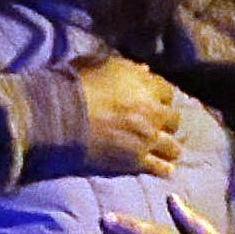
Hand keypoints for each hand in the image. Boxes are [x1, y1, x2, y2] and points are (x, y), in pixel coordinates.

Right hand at [73, 55, 184, 177]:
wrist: (60, 116)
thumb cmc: (75, 85)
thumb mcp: (100, 64)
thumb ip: (127, 68)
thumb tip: (145, 70)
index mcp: (145, 86)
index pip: (167, 91)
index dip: (159, 96)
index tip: (152, 101)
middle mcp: (152, 112)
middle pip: (174, 119)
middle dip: (165, 122)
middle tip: (156, 125)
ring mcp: (146, 139)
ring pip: (172, 147)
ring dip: (167, 147)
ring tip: (161, 149)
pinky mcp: (135, 161)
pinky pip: (159, 168)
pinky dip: (162, 168)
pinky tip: (165, 169)